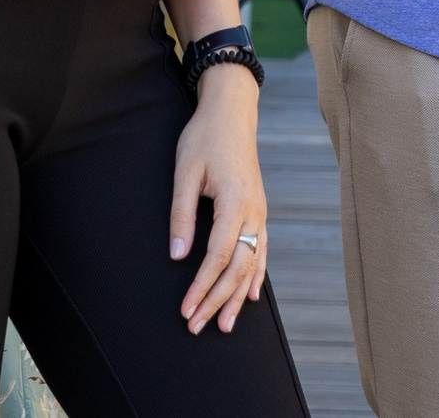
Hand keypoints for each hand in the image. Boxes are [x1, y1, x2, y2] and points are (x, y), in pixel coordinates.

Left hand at [172, 65, 265, 332]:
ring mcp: (260, 211)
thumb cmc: (205, 138)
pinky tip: (250, 295)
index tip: (187, 308)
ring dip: (237, 296)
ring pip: (252, 263)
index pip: (219, 255)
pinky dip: (256, 275)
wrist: (232, 112)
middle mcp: (254, 210)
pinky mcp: (258, 209)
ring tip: (224, 324)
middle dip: (217, 299)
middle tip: (198, 326)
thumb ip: (181, 215)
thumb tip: (177, 256)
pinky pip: (261, 249)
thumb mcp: (185, 172)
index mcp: (235, 200)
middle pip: (238, 267)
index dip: (202, 286)